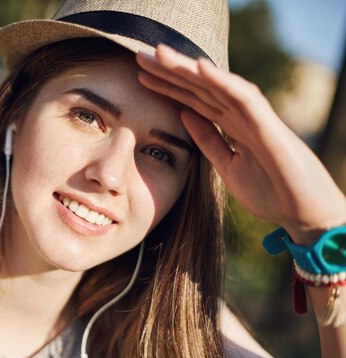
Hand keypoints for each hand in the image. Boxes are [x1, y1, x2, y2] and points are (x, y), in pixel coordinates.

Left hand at [136, 45, 345, 244]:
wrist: (306, 216)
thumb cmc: (272, 193)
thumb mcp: (227, 167)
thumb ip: (208, 141)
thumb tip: (185, 115)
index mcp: (232, 126)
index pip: (195, 100)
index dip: (168, 87)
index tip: (139, 76)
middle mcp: (242, 116)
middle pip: (202, 88)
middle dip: (171, 71)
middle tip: (139, 56)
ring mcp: (256, 119)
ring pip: (217, 86)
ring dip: (188, 68)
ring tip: (160, 53)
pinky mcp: (268, 128)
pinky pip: (244, 98)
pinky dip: (222, 81)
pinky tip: (199, 67)